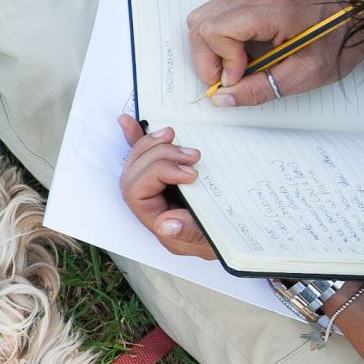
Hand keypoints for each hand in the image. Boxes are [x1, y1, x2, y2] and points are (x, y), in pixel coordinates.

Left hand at [118, 116, 217, 259]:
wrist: (234, 235)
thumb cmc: (222, 239)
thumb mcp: (211, 241)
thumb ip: (188, 233)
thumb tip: (165, 225)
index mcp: (155, 220)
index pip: (137, 193)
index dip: (159, 174)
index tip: (191, 173)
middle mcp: (150, 203)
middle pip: (135, 172)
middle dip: (160, 156)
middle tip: (193, 155)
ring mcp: (155, 188)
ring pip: (137, 161)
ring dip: (151, 143)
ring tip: (173, 134)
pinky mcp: (165, 176)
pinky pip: (144, 156)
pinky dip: (137, 139)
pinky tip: (129, 122)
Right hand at [185, 0, 363, 108]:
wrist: (360, 19)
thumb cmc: (340, 42)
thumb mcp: (305, 75)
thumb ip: (260, 89)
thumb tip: (223, 98)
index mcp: (271, 10)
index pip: (215, 30)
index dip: (220, 61)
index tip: (238, 78)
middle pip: (201, 23)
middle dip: (207, 58)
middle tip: (230, 80)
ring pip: (204, 18)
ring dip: (210, 48)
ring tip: (235, 67)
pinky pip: (218, 15)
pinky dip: (219, 39)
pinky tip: (241, 55)